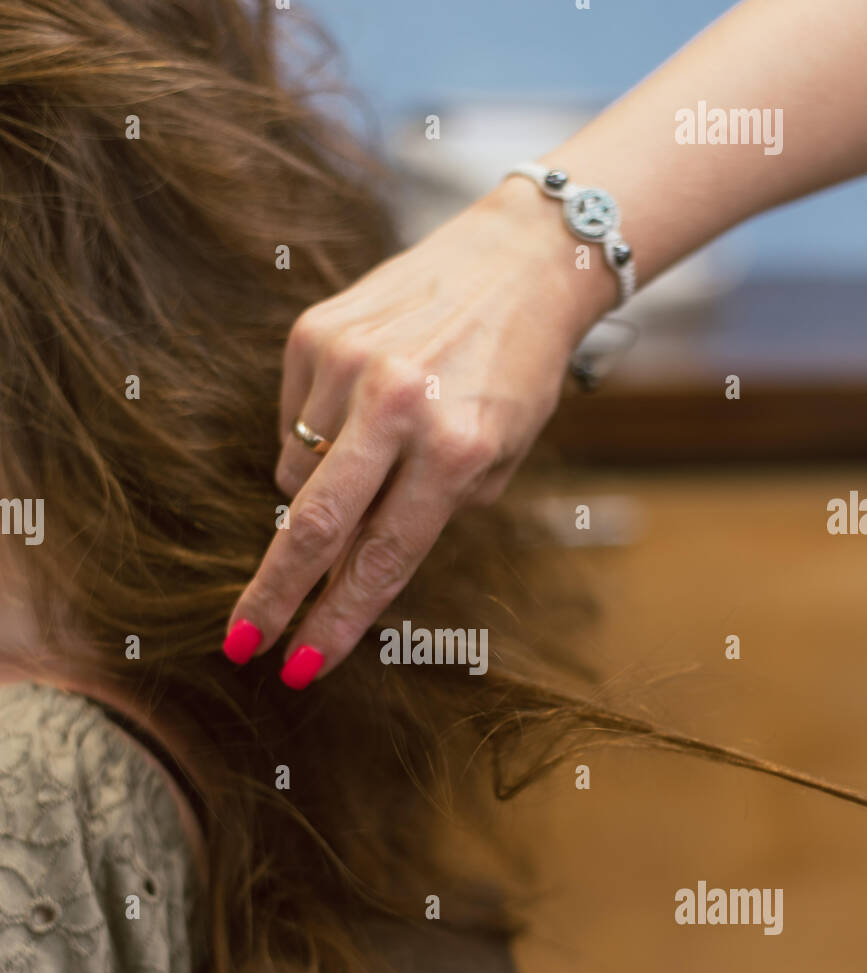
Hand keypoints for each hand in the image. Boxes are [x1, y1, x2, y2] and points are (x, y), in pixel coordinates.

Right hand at [223, 176, 608, 685]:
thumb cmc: (513, 374)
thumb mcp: (496, 458)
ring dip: (314, 497)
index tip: (302, 666)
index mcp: (456, 449)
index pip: (383, 559)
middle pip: (315, 526)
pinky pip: (289, 420)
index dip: (338, 622)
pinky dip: (312, 437)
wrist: (517, 261)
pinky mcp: (315, 331)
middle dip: (274, 595)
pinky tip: (354, 412)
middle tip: (242, 643)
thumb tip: (350, 567)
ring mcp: (350, 364)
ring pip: (296, 475)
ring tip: (365, 462)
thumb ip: (430, 513)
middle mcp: (399, 405)